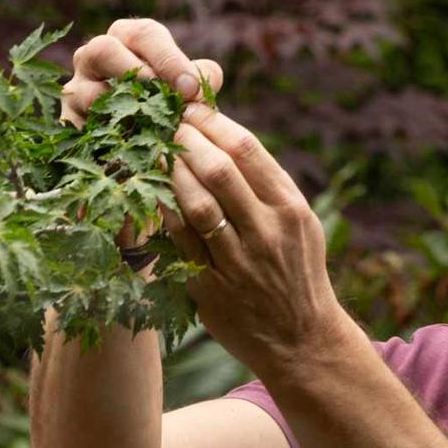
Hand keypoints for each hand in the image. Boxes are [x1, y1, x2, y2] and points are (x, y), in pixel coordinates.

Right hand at [63, 18, 225, 249]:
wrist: (133, 146)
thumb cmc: (164, 107)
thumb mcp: (185, 89)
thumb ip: (200, 80)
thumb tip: (204, 81)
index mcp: (125, 40)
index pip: (144, 34)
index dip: (169, 59)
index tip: (191, 89)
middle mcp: (91, 58)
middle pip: (102, 50)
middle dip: (138, 75)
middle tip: (168, 103)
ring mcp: (74, 90)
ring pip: (87, 93)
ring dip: (122, 114)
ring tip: (154, 133)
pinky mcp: (65, 124)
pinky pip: (81, 131)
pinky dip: (108, 143)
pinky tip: (134, 156)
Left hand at [163, 105, 356, 376]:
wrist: (302, 340)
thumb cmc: (294, 270)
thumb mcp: (295, 222)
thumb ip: (264, 183)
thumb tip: (221, 132)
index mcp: (290, 208)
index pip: (247, 149)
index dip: (211, 123)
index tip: (188, 107)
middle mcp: (268, 231)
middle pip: (219, 170)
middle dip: (185, 140)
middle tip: (161, 122)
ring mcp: (240, 261)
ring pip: (197, 204)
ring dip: (169, 172)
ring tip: (151, 151)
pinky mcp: (212, 288)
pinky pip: (180, 242)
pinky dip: (162, 213)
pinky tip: (145, 193)